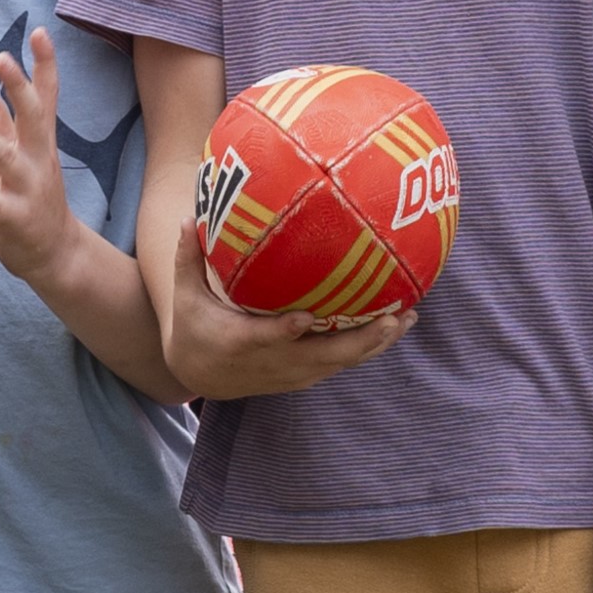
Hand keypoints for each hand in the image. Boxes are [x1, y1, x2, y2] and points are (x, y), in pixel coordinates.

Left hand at [0, 40, 82, 284]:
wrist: (55, 253)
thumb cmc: (30, 194)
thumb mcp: (17, 154)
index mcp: (40, 141)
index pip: (45, 97)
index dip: (44, 65)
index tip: (39, 32)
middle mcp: (38, 159)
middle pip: (32, 118)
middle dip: (18, 88)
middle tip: (0, 58)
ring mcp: (27, 189)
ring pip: (6, 158)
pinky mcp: (13, 218)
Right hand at [156, 274, 410, 401]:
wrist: (201, 374)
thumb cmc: (194, 327)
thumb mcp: (186, 295)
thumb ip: (188, 259)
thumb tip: (188, 216)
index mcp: (240, 342)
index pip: (265, 338)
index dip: (286, 331)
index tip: (306, 318)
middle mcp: (273, 363)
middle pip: (321, 357)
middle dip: (359, 340)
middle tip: (392, 317)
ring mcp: (292, 373)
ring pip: (340, 363)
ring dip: (375, 344)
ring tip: (407, 318)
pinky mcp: (304, 377)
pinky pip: (341, 363)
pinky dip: (368, 348)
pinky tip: (394, 327)